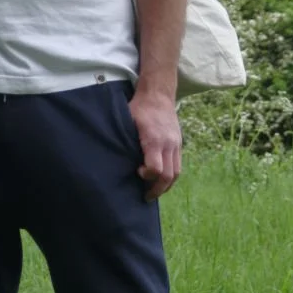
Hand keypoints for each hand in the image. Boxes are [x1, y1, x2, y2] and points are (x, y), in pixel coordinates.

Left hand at [129, 86, 181, 200]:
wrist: (158, 94)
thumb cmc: (138, 108)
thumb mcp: (127, 122)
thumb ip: (125, 142)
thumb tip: (113, 161)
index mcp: (154, 140)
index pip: (156, 169)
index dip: (146, 176)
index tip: (137, 172)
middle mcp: (168, 144)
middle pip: (169, 176)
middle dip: (157, 190)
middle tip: (145, 197)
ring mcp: (176, 144)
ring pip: (176, 174)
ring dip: (165, 186)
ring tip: (153, 191)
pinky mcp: (179, 144)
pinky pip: (178, 166)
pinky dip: (170, 176)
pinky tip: (160, 180)